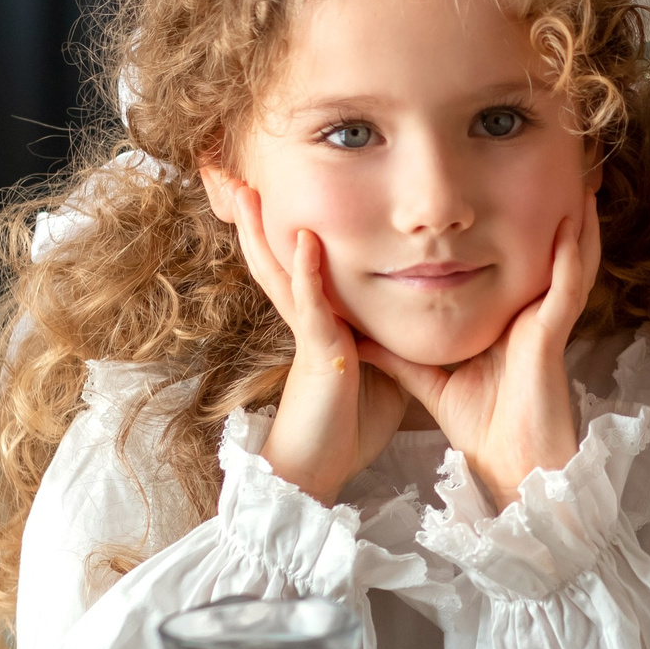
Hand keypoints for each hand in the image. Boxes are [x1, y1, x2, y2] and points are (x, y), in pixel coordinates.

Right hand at [205, 172, 405, 502]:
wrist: (318, 472)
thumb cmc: (347, 428)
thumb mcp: (378, 373)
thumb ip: (387, 340)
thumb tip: (414, 318)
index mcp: (317, 322)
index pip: (296, 266)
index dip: (283, 229)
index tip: (273, 190)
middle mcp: (305, 320)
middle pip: (275, 257)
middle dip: (255, 218)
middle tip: (235, 176)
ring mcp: (308, 333)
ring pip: (280, 271)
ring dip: (263, 229)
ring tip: (247, 189)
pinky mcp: (318, 351)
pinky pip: (310, 304)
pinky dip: (307, 270)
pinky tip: (304, 239)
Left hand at [361, 199, 599, 506]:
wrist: (509, 463)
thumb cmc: (480, 425)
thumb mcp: (429, 377)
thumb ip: (397, 352)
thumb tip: (354, 334)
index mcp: (513, 317)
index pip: (520, 262)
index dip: (521, 229)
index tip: (510, 191)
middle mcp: (536, 312)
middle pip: (555, 251)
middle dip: (562, 213)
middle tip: (559, 167)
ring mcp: (548, 322)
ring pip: (572, 260)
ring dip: (578, 221)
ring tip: (580, 181)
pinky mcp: (553, 336)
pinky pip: (567, 287)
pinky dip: (570, 255)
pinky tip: (569, 225)